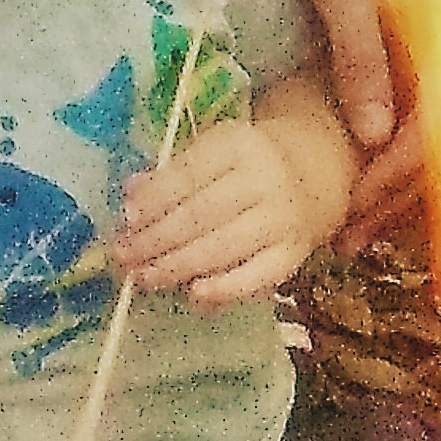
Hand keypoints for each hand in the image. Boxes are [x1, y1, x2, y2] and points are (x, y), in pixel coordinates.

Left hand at [116, 120, 335, 305]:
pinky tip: (194, 295)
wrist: (316, 172)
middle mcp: (262, 181)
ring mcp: (280, 221)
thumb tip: (132, 194)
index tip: (126, 219)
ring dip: (177, 267)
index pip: (189, 175)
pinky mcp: (293, 255)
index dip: (155, 199)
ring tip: (144, 278)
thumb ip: (176, 172)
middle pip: (201, 215)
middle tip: (124, 257)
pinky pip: (256, 278)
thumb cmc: (251, 163)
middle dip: (156, 240)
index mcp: (238, 144)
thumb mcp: (217, 152)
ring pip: (222, 248)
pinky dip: (224, 289)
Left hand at [281, 0, 425, 243]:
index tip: (354, 205)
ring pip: (424, 133)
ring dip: (388, 181)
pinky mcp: (419, 47)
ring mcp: (440, 46)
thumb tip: (374, 141)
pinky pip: (413, 113)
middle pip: (433, 141)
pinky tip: (357, 176)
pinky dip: (385, 149)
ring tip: (350, 222)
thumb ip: (360, 63)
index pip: (434, 126)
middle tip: (349, 237)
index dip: (394, 173)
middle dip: (391, 193)